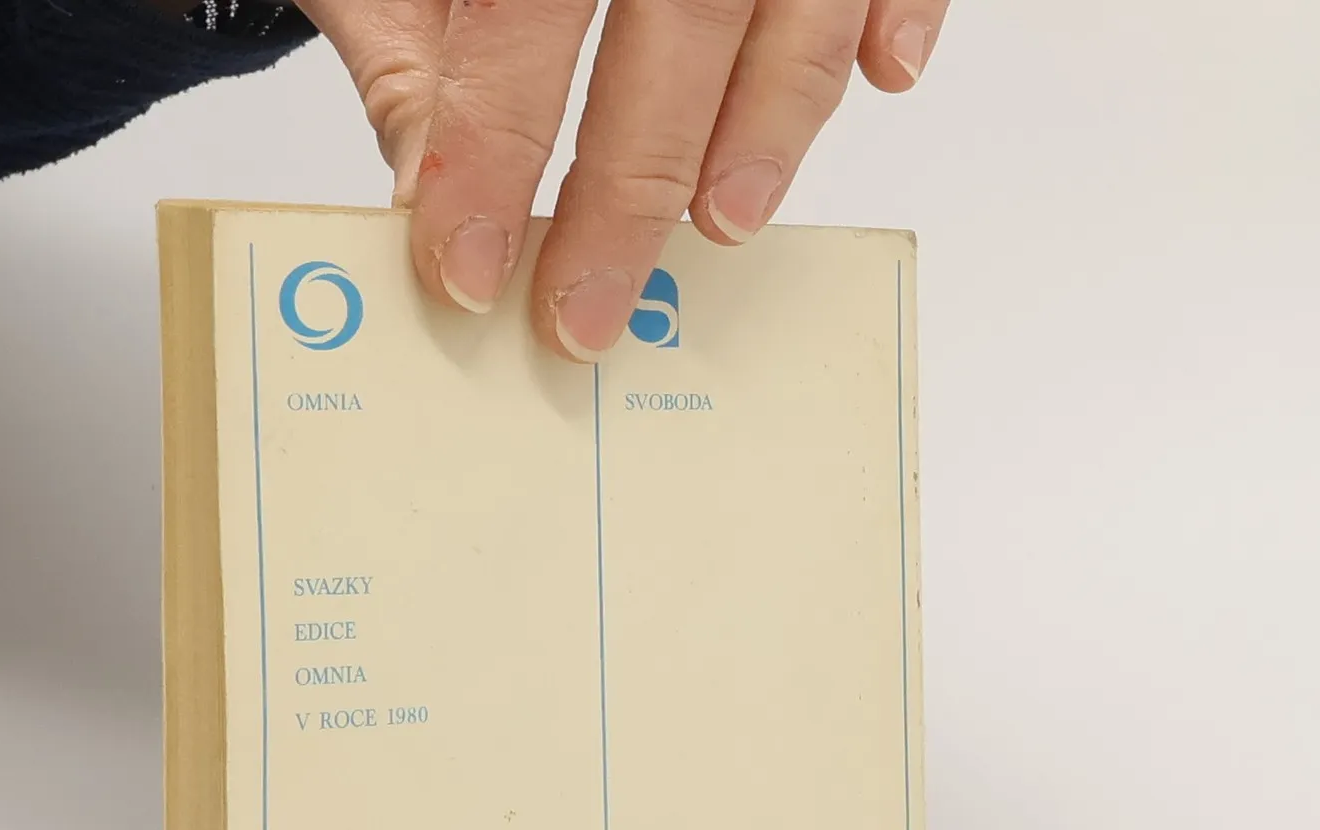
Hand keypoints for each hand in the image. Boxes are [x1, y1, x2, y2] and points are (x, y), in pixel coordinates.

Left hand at [296, 0, 949, 360]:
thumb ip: (414, 36)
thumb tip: (426, 181)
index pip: (520, 15)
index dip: (491, 149)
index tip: (465, 264)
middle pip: (675, 24)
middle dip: (627, 190)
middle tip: (583, 310)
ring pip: (801, 1)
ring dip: (771, 125)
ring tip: (722, 223)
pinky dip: (904, 9)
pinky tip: (887, 74)